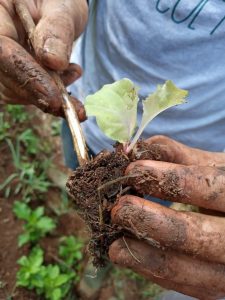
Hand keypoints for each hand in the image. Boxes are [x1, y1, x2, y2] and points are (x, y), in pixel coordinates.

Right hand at [0, 0, 87, 117]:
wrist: (56, 8)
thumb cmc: (58, 0)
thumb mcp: (62, 6)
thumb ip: (57, 30)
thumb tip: (53, 62)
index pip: (3, 51)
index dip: (28, 77)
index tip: (54, 98)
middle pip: (5, 77)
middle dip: (40, 94)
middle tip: (71, 107)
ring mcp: (0, 59)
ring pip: (13, 90)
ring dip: (46, 95)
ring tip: (73, 73)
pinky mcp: (10, 72)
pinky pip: (23, 92)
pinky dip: (47, 94)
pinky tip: (67, 77)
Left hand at [109, 136, 224, 299]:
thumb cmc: (223, 185)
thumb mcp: (212, 166)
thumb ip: (178, 155)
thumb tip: (137, 148)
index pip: (210, 189)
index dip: (170, 180)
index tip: (134, 170)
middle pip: (195, 236)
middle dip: (149, 222)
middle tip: (119, 209)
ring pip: (184, 269)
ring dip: (142, 254)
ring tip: (113, 242)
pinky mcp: (213, 285)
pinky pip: (179, 283)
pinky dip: (149, 269)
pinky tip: (128, 254)